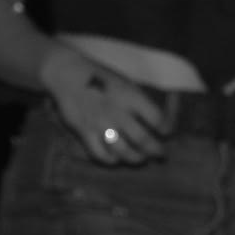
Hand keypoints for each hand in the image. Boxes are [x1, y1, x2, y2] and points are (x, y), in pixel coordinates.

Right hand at [45, 53, 169, 165]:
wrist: (68, 74)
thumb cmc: (100, 77)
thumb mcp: (126, 82)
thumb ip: (140, 101)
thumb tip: (158, 120)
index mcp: (131, 96)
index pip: (157, 119)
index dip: (166, 129)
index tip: (165, 132)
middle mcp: (118, 112)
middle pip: (143, 140)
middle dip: (155, 150)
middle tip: (159, 154)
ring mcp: (100, 124)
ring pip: (123, 151)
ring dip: (135, 158)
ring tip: (140, 158)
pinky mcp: (85, 132)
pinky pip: (100, 154)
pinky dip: (110, 160)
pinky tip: (115, 158)